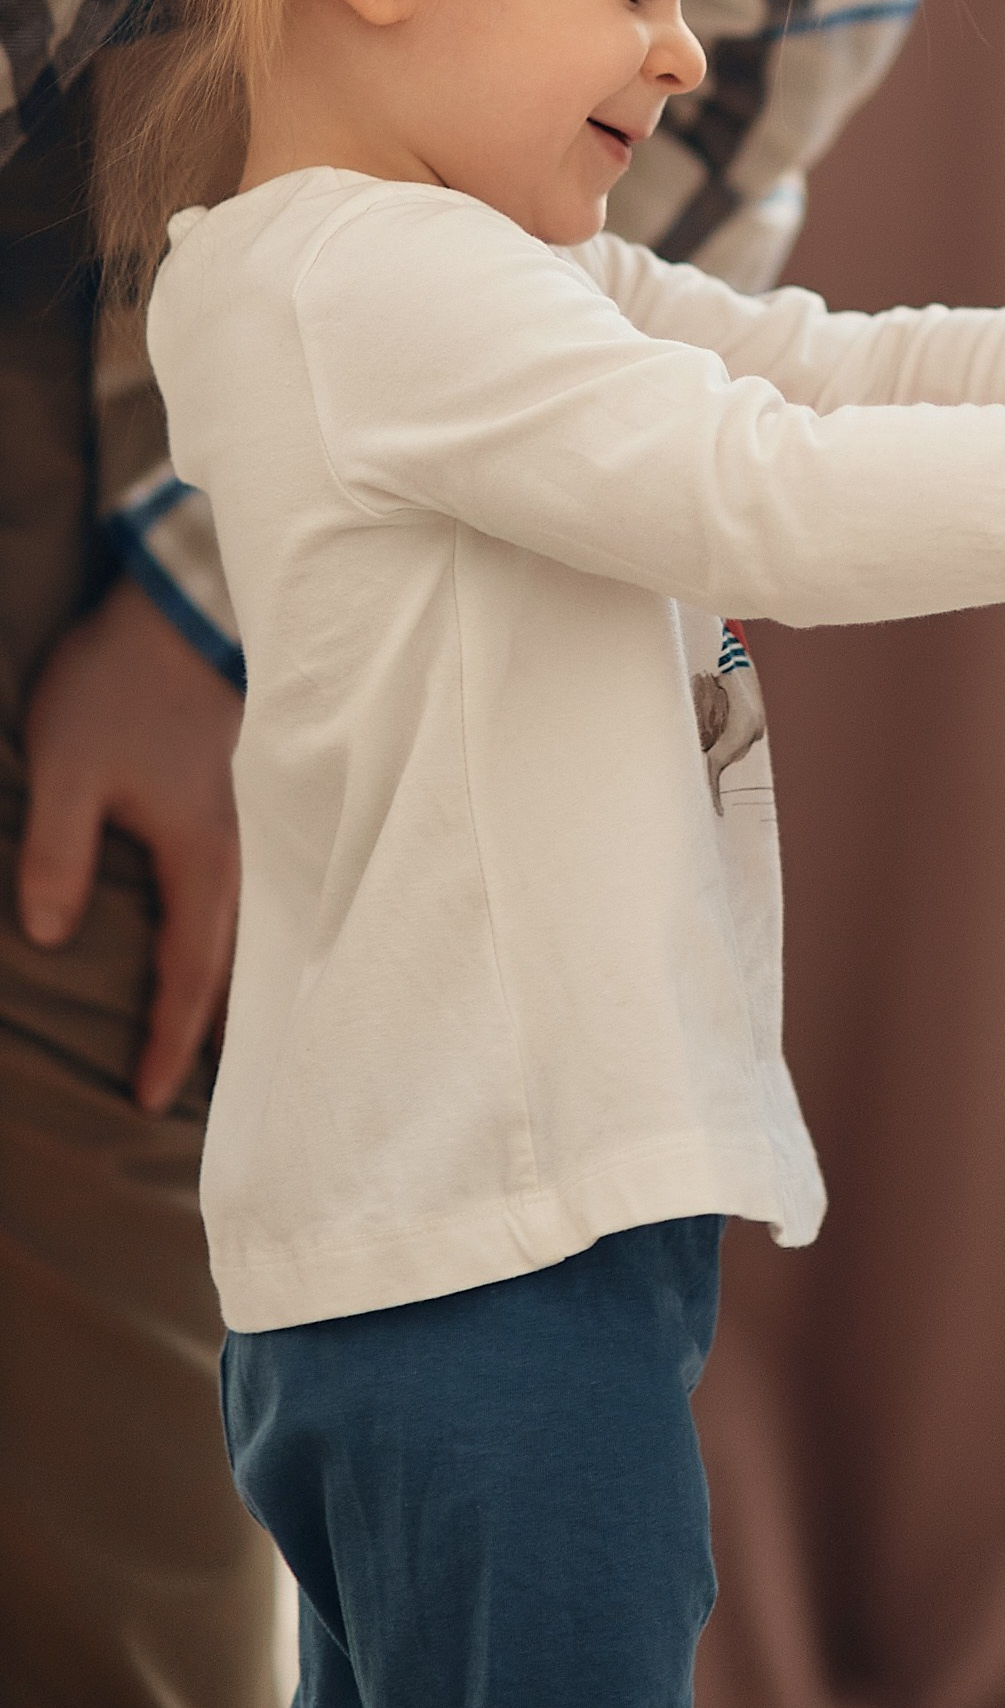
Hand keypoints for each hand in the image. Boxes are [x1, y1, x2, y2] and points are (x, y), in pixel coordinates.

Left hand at [18, 576, 242, 1114]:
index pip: (187, 973)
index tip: (148, 1100)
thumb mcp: (66, 769)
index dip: (167, 1040)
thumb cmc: (122, 688)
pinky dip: (238, 934)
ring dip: (233, 986)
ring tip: (223, 1032)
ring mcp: (248, 818)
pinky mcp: (240, 792)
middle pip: (234, 964)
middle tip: (201, 1094)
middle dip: (214, 1033)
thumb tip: (52, 937)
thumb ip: (58, 854)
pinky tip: (228, 934)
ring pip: (248, 926)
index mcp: (200, 857)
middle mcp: (239, 850)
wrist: (181, 606)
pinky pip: (249, 888)